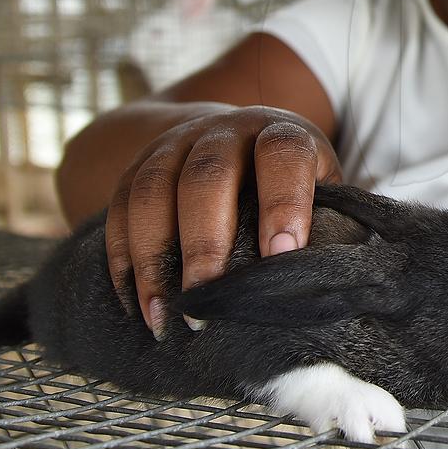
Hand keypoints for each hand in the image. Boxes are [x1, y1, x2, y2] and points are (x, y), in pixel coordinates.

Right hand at [104, 105, 341, 337]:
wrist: (228, 134)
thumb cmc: (287, 180)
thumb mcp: (318, 187)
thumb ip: (327, 223)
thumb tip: (328, 284)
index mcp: (280, 133)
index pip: (283, 156)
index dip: (284, 201)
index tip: (281, 256)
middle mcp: (225, 132)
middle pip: (208, 177)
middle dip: (206, 243)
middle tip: (209, 301)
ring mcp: (175, 145)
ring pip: (153, 191)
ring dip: (154, 258)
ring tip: (164, 316)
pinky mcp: (137, 166)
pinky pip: (119, 208)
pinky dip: (123, 259)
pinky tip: (137, 303)